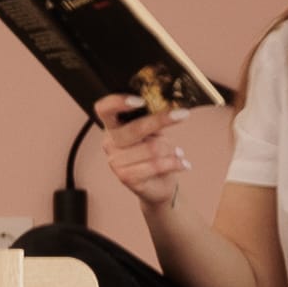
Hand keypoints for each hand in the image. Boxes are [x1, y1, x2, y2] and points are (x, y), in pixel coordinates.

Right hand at [92, 91, 189, 222]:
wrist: (157, 185)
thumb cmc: (154, 154)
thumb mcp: (153, 132)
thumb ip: (152, 118)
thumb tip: (168, 104)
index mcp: (112, 126)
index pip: (104, 108)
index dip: (118, 102)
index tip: (141, 101)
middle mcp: (110, 142)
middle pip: (136, 128)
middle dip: (162, 121)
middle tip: (183, 115)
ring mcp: (115, 161)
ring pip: (152, 148)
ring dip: (170, 150)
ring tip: (176, 154)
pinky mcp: (126, 177)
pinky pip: (156, 165)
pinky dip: (174, 163)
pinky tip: (183, 164)